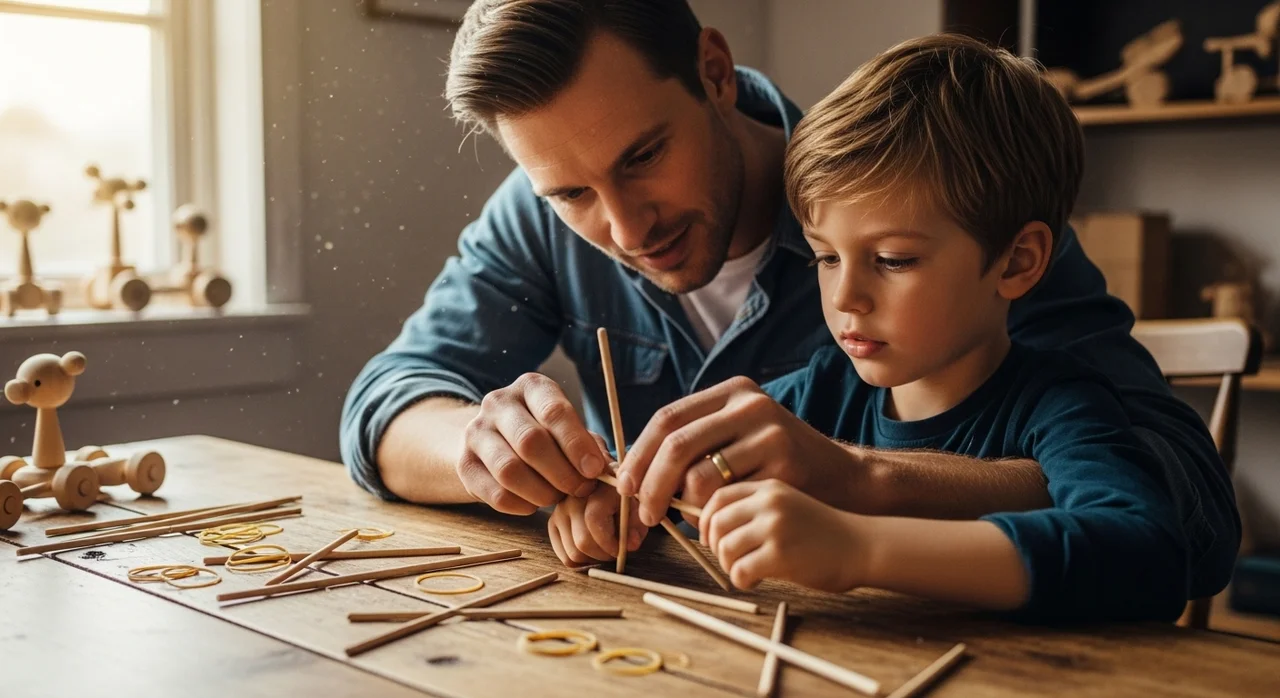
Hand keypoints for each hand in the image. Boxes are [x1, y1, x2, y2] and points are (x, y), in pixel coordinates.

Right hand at [457, 373, 608, 514]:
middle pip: (531, 442)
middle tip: (580, 489)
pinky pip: (495, 493)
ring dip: (541, 492)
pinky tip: (534, 504)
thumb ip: (588, 444)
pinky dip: (521, 505)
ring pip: (510, 470)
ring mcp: (476, 432)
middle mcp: (498, 402)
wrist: (494, 441)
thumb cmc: (545, 434)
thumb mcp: (567, 428)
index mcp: (530, 386)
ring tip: (557, 497)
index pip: (553, 411)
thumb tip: (606, 469)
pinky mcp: (464, 463)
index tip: (595, 470)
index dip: (576, 444)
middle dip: (562, 472)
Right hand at [547, 481, 648, 566]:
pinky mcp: (552, 524)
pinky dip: (581, 561)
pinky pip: (565, 557)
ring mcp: (559, 511)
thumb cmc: (623, 502)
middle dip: (603, 555)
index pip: (594, 521)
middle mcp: (572, 499)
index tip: (621, 549)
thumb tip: (630, 545)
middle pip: (582, 542)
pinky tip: (592, 550)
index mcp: (596, 489)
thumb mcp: (636, 510)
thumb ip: (636, 526)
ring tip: (604, 548)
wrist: (604, 490)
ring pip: (573, 554)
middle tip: (615, 551)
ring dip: (592, 559)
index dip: (609, 543)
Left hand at [616, 376, 861, 526]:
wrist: (846, 481)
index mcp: (734, 392)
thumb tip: (634, 470)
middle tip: (643, 514)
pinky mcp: (785, 468)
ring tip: (685, 520)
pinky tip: (716, 525)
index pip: (667, 418)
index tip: (625, 486)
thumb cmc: (779, 465)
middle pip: (677, 444)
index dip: (639, 455)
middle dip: (651, 483)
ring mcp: (770, 434)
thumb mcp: (740, 436)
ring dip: (682, 506)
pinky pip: (728, 500)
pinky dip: (712, 517)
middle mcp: (751, 405)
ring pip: (699, 476)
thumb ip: (697, 442)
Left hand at [700, 479, 870, 591]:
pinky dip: (741, 580)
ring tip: (747, 569)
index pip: (718, 496)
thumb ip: (754, 508)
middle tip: (729, 559)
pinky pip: (740, 571)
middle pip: (716, 523)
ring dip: (729, 565)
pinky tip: (758, 579)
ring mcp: (775, 527)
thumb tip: (708, 527)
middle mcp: (769, 502)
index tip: (708, 536)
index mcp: (768, 487)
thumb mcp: (787, 504)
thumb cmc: (822, 531)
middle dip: (714, 546)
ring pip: (724, 548)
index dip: (704, 519)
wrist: (862, 546)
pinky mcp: (780, 555)